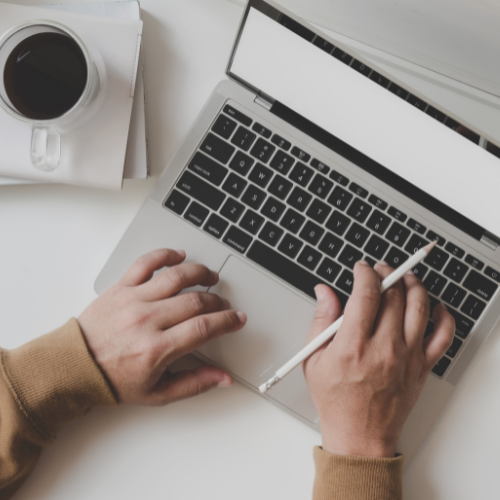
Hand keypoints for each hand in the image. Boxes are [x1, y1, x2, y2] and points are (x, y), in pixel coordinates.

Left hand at [78, 249, 246, 404]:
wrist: (75, 366)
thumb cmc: (114, 379)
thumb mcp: (157, 393)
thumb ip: (194, 384)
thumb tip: (223, 378)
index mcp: (156, 349)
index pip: (204, 328)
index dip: (227, 321)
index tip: (237, 318)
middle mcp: (146, 320)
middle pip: (195, 300)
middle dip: (217, 301)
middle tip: (223, 305)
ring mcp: (133, 300)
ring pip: (176, 276)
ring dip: (200, 273)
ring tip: (210, 277)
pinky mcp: (121, 287)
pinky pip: (146, 262)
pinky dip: (166, 254)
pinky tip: (179, 256)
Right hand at [303, 260, 454, 457]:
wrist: (360, 436)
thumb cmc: (336, 400)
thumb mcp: (314, 359)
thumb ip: (321, 320)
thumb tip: (324, 292)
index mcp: (353, 345)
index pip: (367, 293)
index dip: (365, 273)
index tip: (361, 268)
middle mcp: (384, 348)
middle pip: (394, 295)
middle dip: (387, 273)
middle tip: (380, 270)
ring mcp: (407, 357)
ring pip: (420, 307)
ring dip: (413, 284)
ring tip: (405, 277)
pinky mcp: (422, 367)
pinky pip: (443, 336)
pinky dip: (443, 316)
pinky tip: (434, 307)